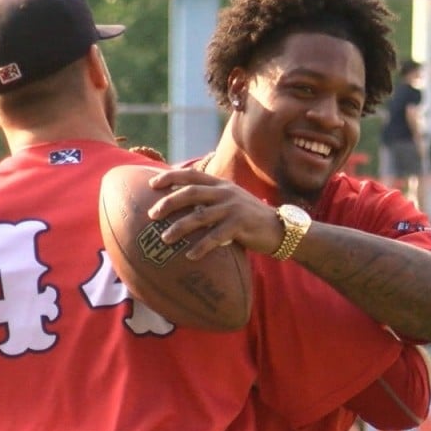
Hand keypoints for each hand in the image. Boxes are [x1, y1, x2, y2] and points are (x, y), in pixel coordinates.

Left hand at [147, 168, 284, 260]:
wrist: (278, 227)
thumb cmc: (248, 217)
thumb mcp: (230, 201)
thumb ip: (210, 199)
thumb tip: (180, 204)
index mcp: (221, 184)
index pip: (192, 174)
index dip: (171, 177)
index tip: (152, 183)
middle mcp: (225, 192)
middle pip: (191, 192)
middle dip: (169, 202)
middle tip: (152, 214)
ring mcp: (233, 208)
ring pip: (200, 216)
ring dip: (180, 227)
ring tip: (165, 239)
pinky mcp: (240, 225)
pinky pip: (216, 237)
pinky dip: (202, 246)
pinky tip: (190, 256)